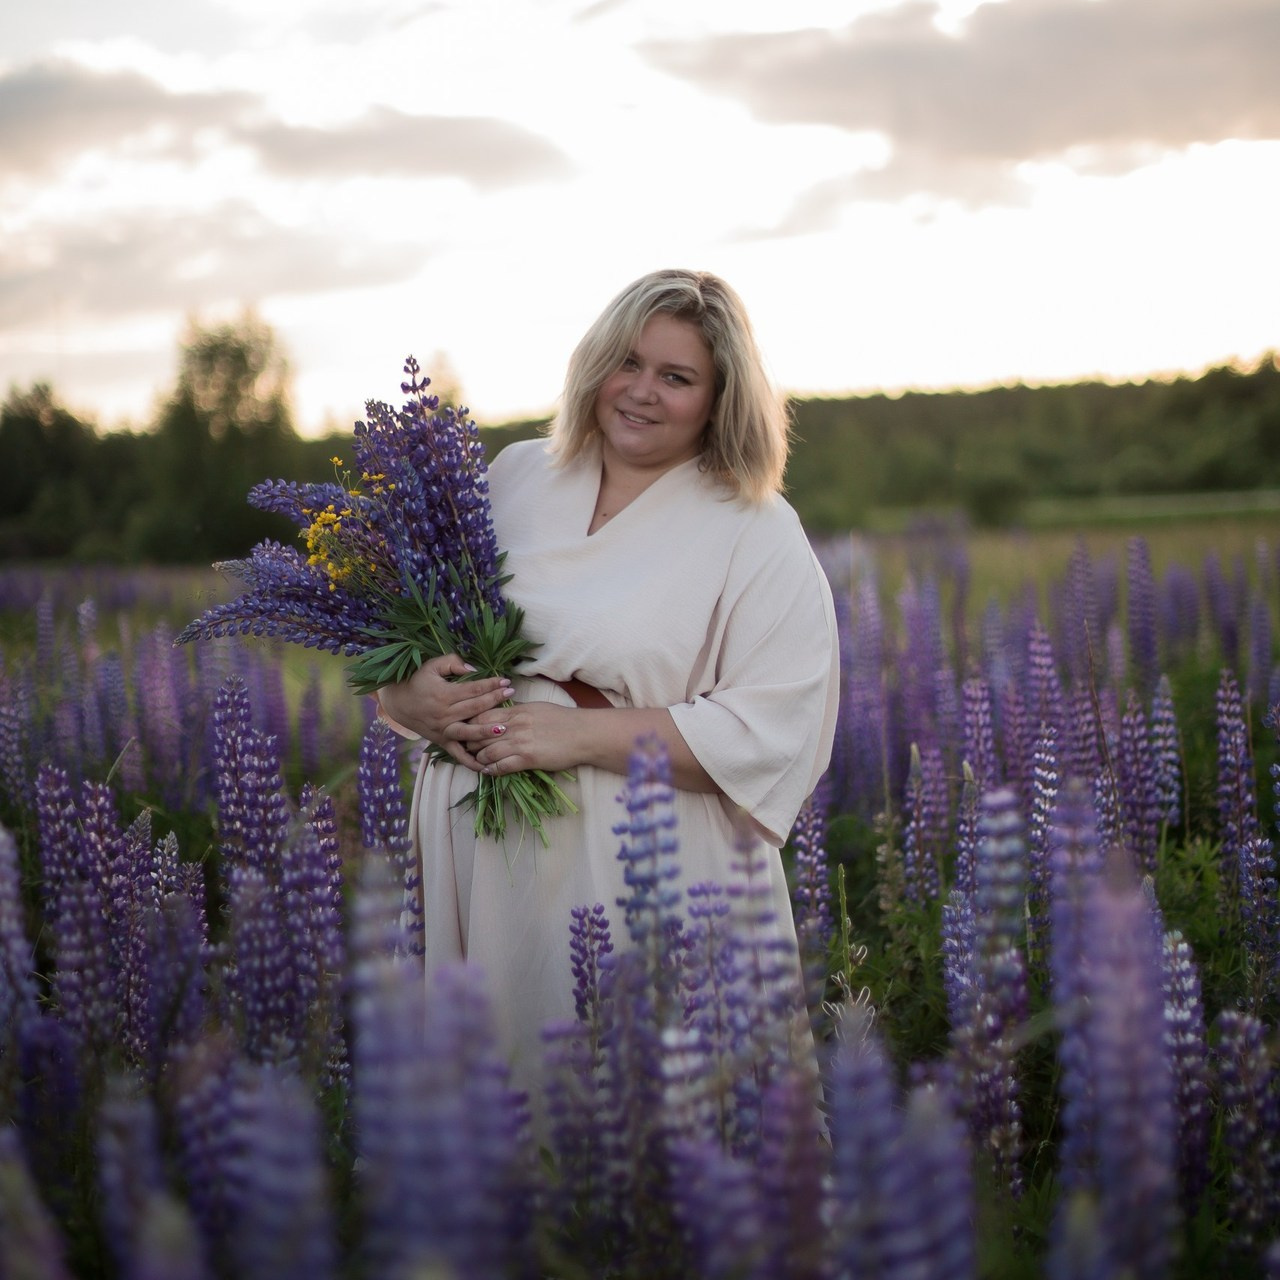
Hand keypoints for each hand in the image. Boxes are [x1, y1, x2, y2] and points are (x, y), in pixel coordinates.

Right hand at [377, 654, 513, 769]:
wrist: (398, 703)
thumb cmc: (418, 681)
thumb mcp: (432, 666)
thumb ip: (452, 663)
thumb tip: (473, 669)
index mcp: (443, 695)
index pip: (472, 689)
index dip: (490, 684)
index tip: (505, 681)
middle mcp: (444, 714)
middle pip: (474, 708)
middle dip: (495, 700)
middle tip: (511, 694)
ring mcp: (443, 730)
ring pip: (468, 733)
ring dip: (486, 732)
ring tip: (504, 729)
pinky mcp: (442, 742)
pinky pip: (457, 754)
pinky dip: (470, 762)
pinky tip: (486, 766)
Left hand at [469, 700, 583, 777]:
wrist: (583, 734)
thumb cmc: (563, 720)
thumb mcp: (537, 708)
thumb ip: (517, 711)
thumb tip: (503, 713)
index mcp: (516, 711)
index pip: (482, 716)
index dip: (470, 725)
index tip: (467, 731)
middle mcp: (514, 725)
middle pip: (479, 734)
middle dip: (470, 742)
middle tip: (467, 749)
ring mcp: (520, 743)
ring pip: (487, 752)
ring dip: (479, 758)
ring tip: (476, 761)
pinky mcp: (527, 759)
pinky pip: (501, 766)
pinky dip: (491, 770)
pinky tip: (488, 771)